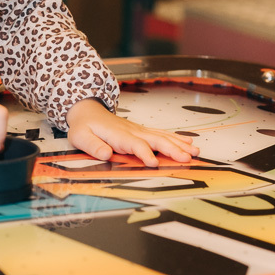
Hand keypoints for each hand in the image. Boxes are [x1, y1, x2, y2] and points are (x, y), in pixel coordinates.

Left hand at [65, 98, 199, 167]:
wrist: (88, 111)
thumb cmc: (84, 126)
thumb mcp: (80, 136)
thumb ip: (93, 146)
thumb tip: (105, 154)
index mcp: (119, 135)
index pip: (135, 145)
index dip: (145, 154)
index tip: (154, 163)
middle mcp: (133, 131)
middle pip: (156, 140)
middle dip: (172, 150)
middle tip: (186, 159)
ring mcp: (140, 130)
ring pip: (163, 137)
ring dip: (180, 145)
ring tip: (195, 152)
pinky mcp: (142, 131)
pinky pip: (162, 134)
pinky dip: (177, 138)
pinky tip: (189, 142)